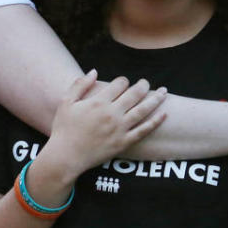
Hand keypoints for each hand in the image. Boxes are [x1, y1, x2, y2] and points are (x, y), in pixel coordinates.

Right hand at [38, 70, 166, 183]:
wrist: (66, 156)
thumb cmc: (63, 128)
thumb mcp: (66, 102)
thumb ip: (80, 85)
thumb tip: (94, 71)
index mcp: (98, 102)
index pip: (119, 84)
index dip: (123, 80)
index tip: (122, 82)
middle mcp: (112, 114)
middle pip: (134, 94)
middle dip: (143, 85)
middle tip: (146, 83)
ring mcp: (120, 129)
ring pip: (143, 110)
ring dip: (155, 99)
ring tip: (163, 92)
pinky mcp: (124, 143)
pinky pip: (143, 130)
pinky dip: (155, 122)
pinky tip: (164, 114)